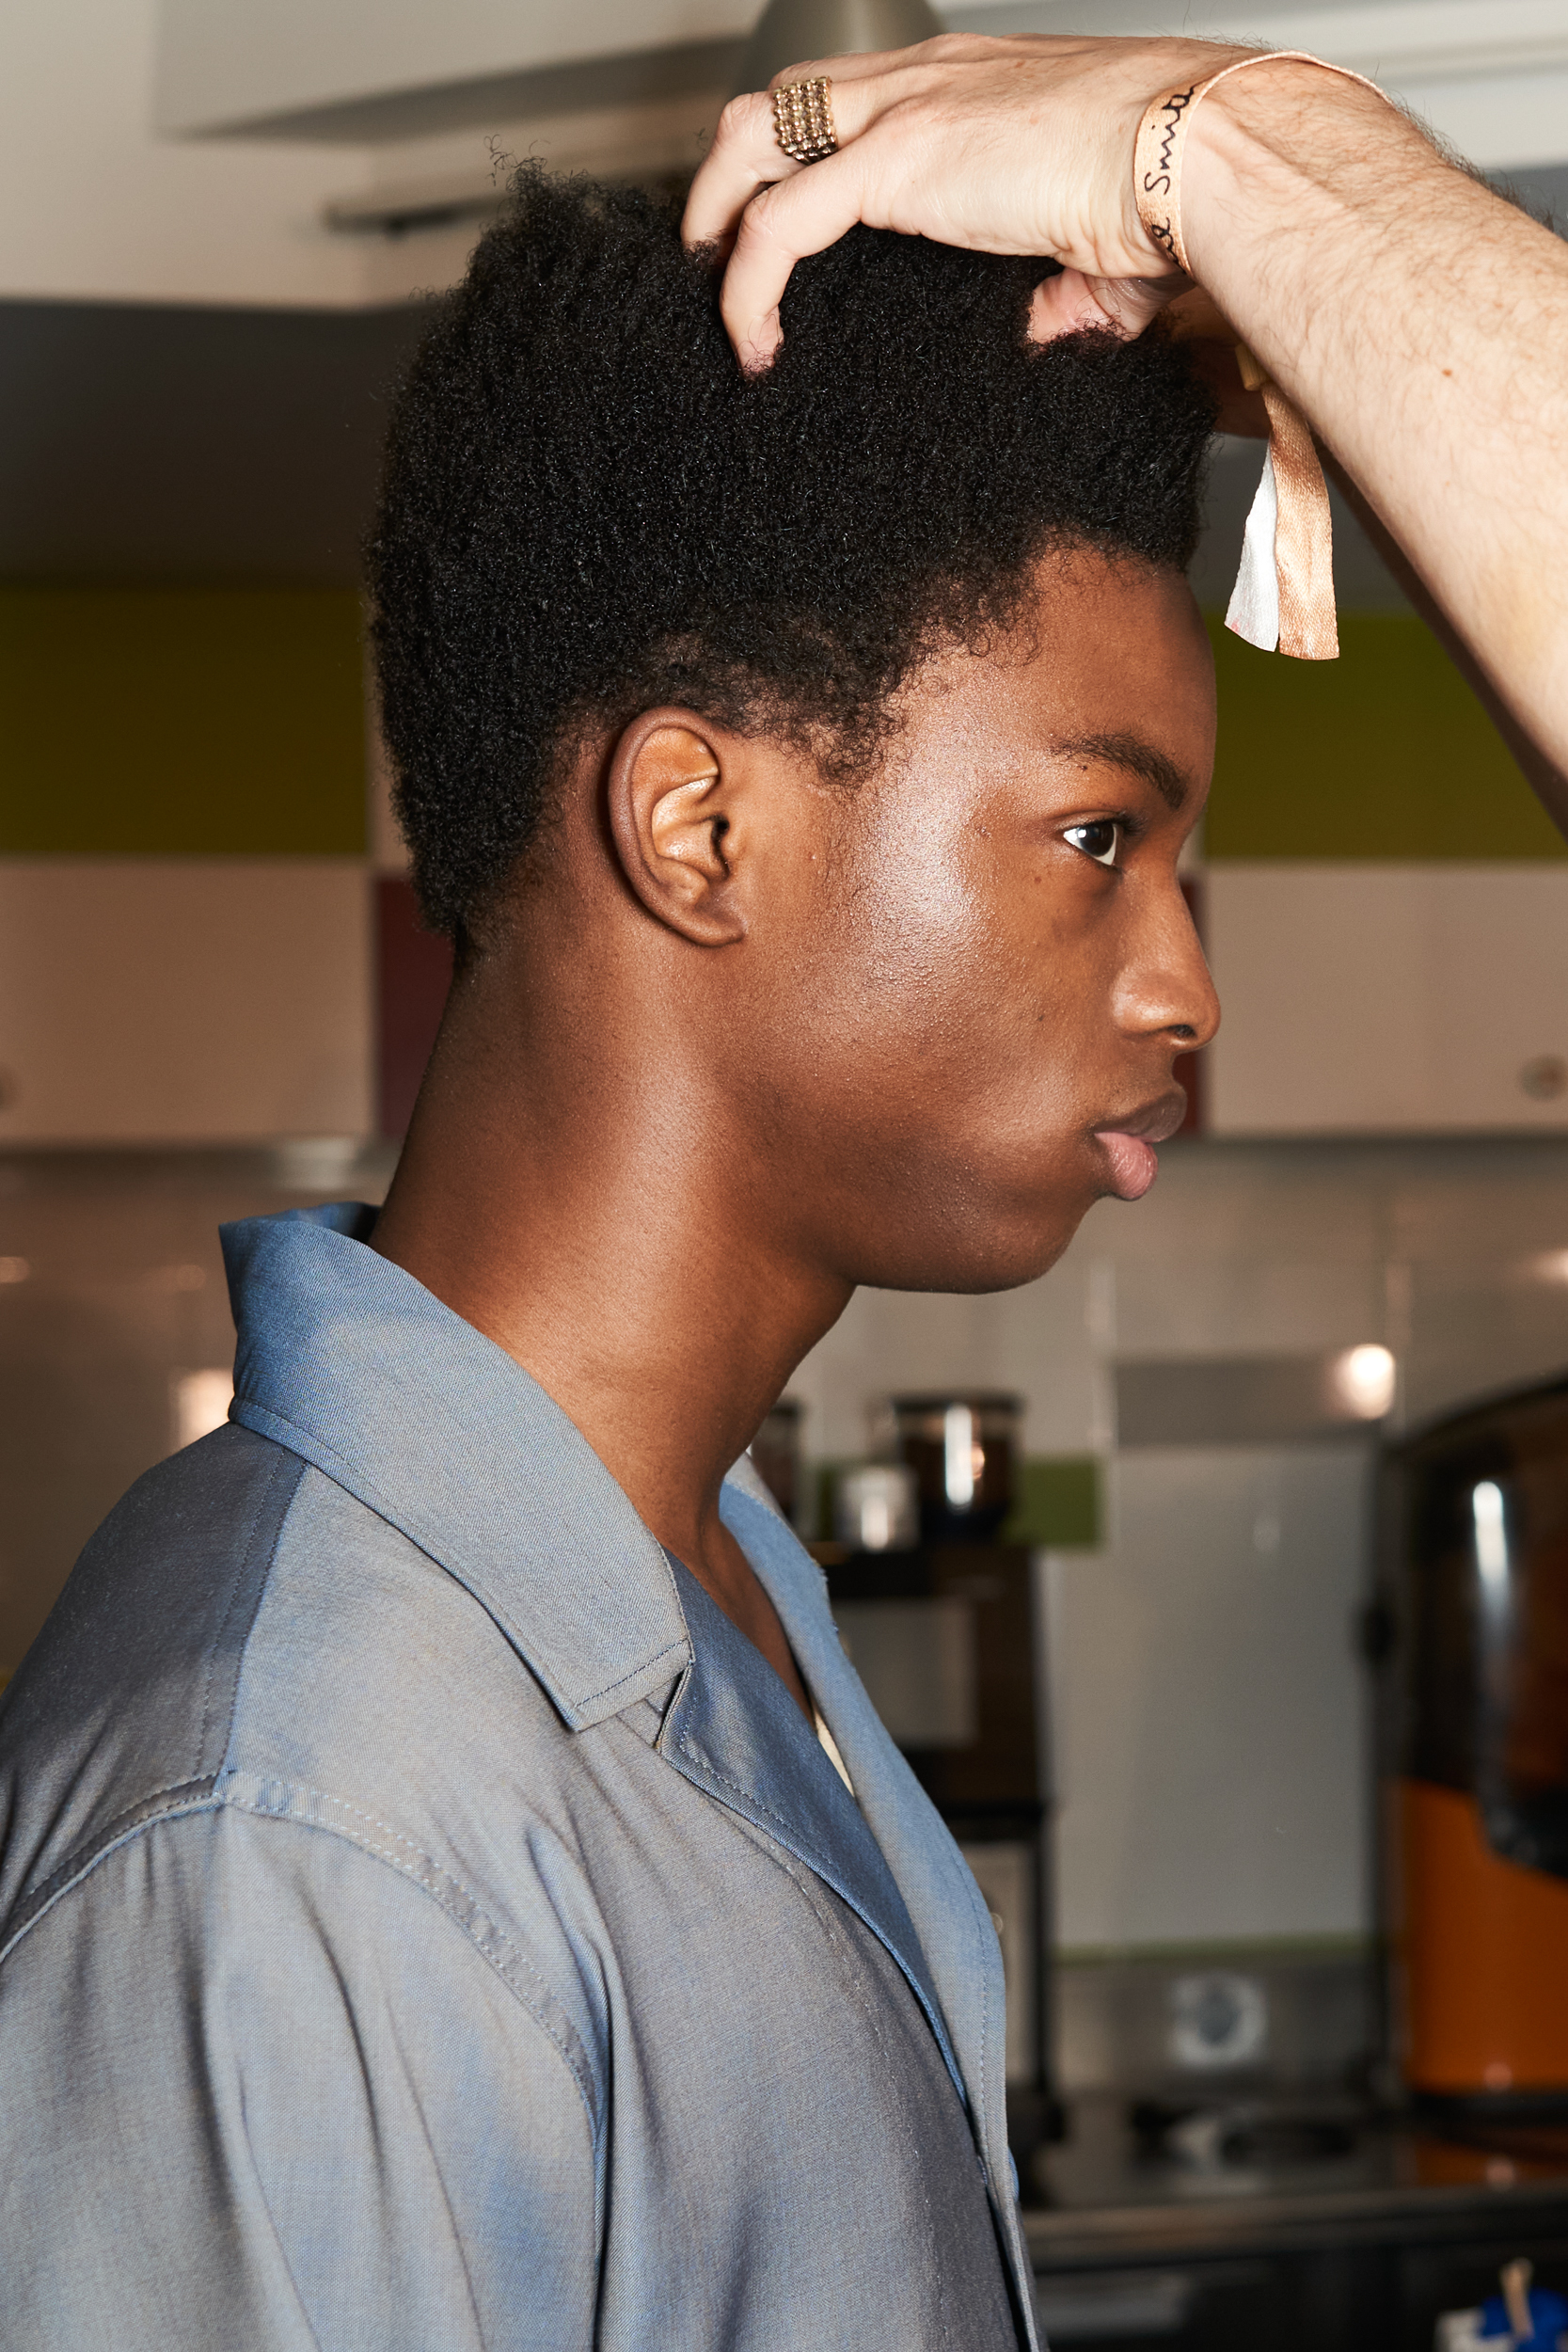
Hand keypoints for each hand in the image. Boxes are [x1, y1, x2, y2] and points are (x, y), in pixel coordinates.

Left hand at [682, 34, 1257, 369]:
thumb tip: (1045, 339)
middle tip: (717, 259)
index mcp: (968, 87)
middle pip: (781, 101)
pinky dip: (749, 287)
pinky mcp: (897, 160)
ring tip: (715, 296)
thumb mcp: (1099, 256)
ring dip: (715, 213)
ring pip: (754, 137)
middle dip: (729, 177)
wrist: (1201, 155)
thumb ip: (1061, 297)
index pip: (849, 105)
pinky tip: (756, 344)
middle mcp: (924, 80)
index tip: (782, 246)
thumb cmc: (1173, 192)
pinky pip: (779, 223)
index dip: (797, 167)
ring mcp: (904, 111)